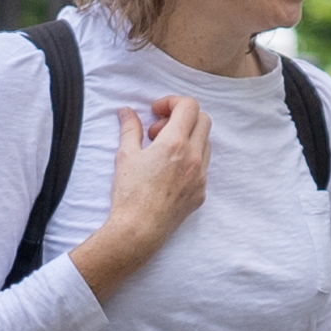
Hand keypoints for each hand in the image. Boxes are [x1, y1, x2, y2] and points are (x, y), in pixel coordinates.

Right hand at [70, 97, 208, 291]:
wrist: (140, 228)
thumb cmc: (130, 192)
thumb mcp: (125, 155)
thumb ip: (130, 128)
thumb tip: (127, 111)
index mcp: (176, 144)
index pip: (190, 106)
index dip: (172, 102)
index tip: (156, 111)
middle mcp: (195, 157)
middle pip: (203, 120)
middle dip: (181, 117)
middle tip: (156, 131)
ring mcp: (202, 175)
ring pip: (205, 143)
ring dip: (187, 137)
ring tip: (160, 150)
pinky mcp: (202, 191)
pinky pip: (203, 166)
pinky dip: (189, 158)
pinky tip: (167, 170)